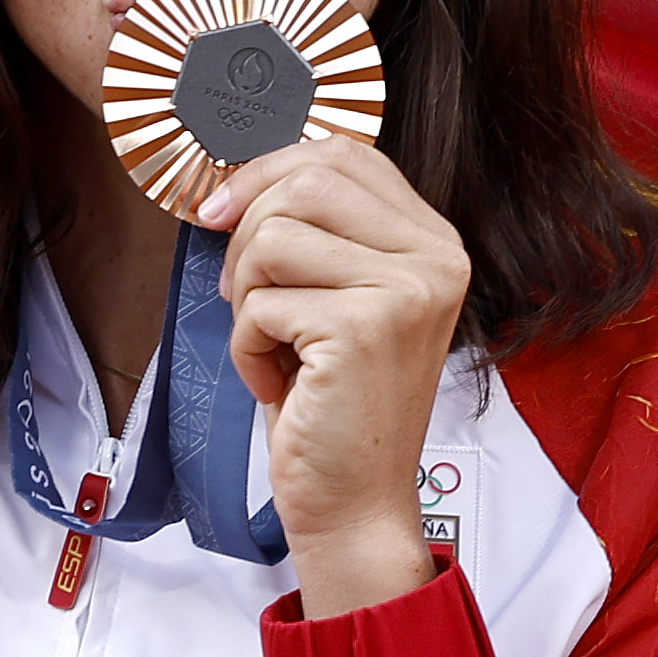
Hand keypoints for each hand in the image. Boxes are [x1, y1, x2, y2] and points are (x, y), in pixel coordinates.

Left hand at [205, 139, 474, 617]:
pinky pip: (260, 301)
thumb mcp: (336, 296)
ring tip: (272, 347)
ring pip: (272, 236)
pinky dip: (246, 347)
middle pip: (305, 179)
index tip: (220, 212)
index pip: (343, 152)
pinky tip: (277, 383)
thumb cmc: (333, 403)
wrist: (355, 504)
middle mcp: (436, 258)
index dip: (266, 169)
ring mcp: (408, 291)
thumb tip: (235, 174)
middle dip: (246, 232)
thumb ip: (317, 229)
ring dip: (245, 297)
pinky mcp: (363, 329)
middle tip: (244, 295)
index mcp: (435, 241)